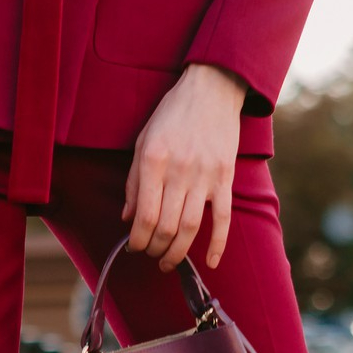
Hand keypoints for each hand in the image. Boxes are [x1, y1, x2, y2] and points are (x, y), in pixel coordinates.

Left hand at [123, 62, 247, 270]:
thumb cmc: (172, 115)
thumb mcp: (143, 141)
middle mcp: (179, 170)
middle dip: (155, 249)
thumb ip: (134, 181)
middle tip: (150, 255)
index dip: (138, 239)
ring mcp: (205, 175)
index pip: (145, 215)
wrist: (211, 90)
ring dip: (178, 252)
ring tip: (169, 262)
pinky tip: (210, 262)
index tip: (134, 246)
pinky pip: (223, 217)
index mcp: (154, 160)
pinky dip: (218, 243)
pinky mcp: (225, 177)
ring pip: (191, 226)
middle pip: (167, 226)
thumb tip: (128, 218)